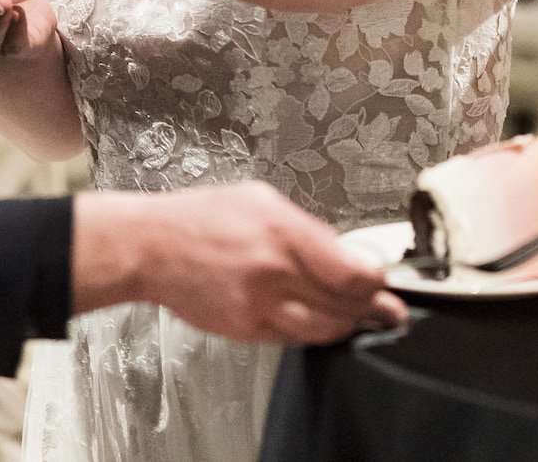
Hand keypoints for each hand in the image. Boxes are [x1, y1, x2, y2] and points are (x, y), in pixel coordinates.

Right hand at [74, 183, 408, 345]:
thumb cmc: (202, 218)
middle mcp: (274, 272)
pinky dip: (308, 330)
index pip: (355, 272)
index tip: (383, 281)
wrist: (151, 247)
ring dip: (344, 323)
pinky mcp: (246, 329)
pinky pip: (293, 337)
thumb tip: (344, 251)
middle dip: (371, 307)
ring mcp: (259, 306)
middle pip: (346, 306)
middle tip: (385, 307)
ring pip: (324, 330)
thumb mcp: (262, 200)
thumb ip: (306, 228)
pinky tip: (310, 316)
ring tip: (351, 314)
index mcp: (284, 231)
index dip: (378, 282)